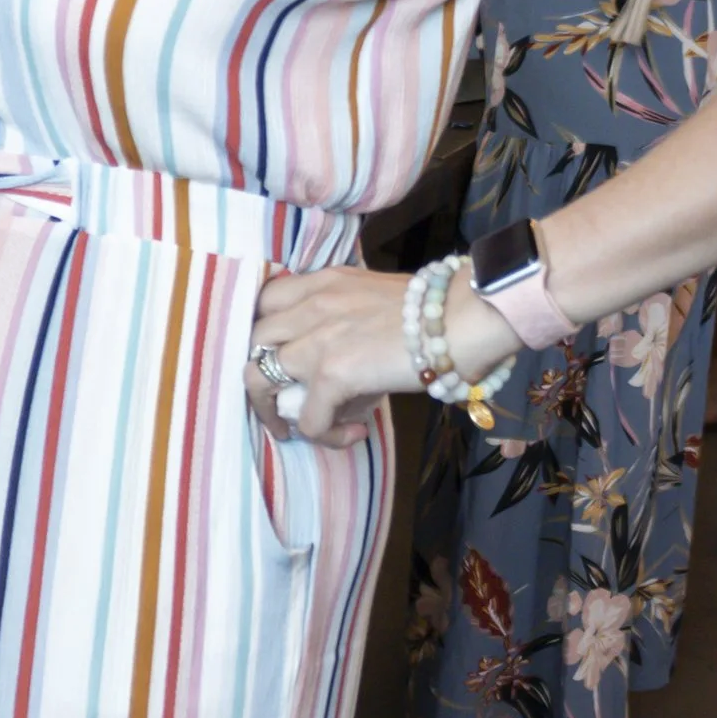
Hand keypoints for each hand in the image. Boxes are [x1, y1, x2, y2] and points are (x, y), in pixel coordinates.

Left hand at [246, 266, 419, 443]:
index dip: (263, 333)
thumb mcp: (376, 297)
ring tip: (296, 428)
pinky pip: (308, 419)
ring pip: (258, 381)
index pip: (265, 301)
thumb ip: (347, 318)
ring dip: (272, 412)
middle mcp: (311, 306)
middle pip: (251, 342)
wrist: (465, 316)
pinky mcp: (332, 374)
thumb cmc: (436, 309)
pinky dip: (325, 435)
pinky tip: (354, 433)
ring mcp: (317, 339)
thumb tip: (341, 368)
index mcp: (322, 282)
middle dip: (259, 376)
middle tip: (281, 401)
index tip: (276, 356)